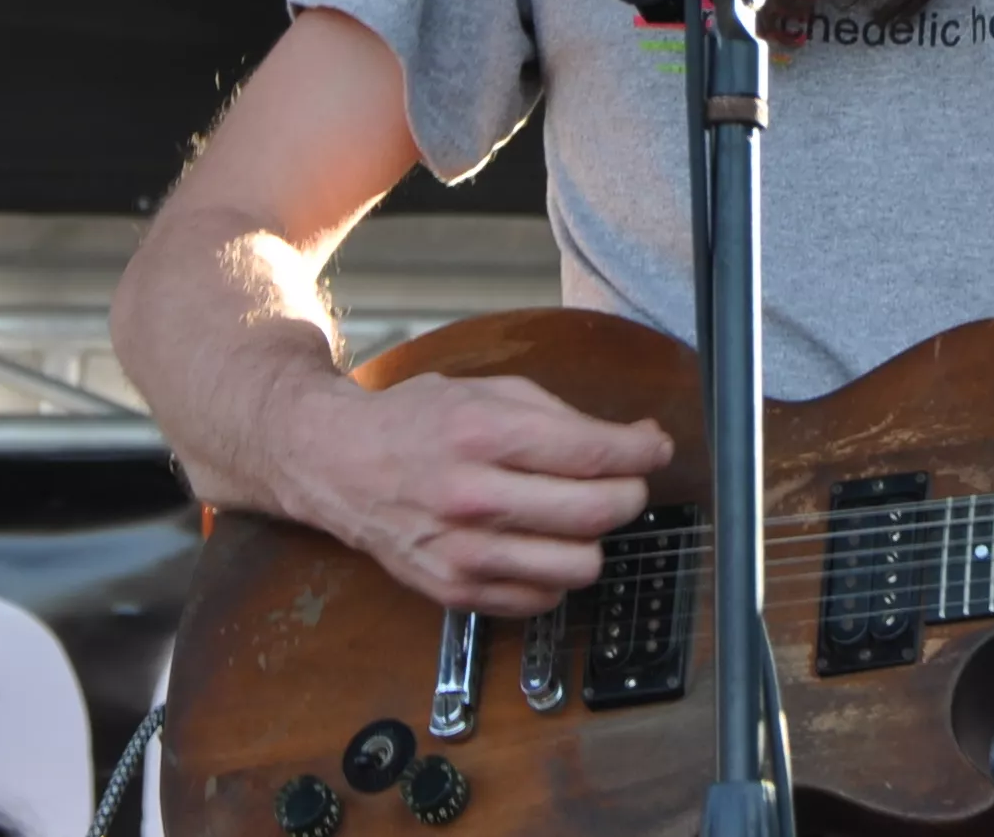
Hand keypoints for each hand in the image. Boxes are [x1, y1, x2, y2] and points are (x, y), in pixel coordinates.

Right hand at [278, 370, 674, 615]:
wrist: (339, 466)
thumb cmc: (417, 423)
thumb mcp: (490, 392)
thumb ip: (566, 418)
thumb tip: (637, 442)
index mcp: (484, 435)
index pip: (595, 454)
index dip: (642, 451)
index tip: (654, 447)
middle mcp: (473, 498)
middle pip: (597, 513)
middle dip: (629, 494)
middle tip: (624, 481)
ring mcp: (464, 553)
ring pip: (580, 566)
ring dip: (593, 540)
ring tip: (576, 516)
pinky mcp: (456, 593)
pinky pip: (543, 599)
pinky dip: (555, 574)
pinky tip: (539, 543)